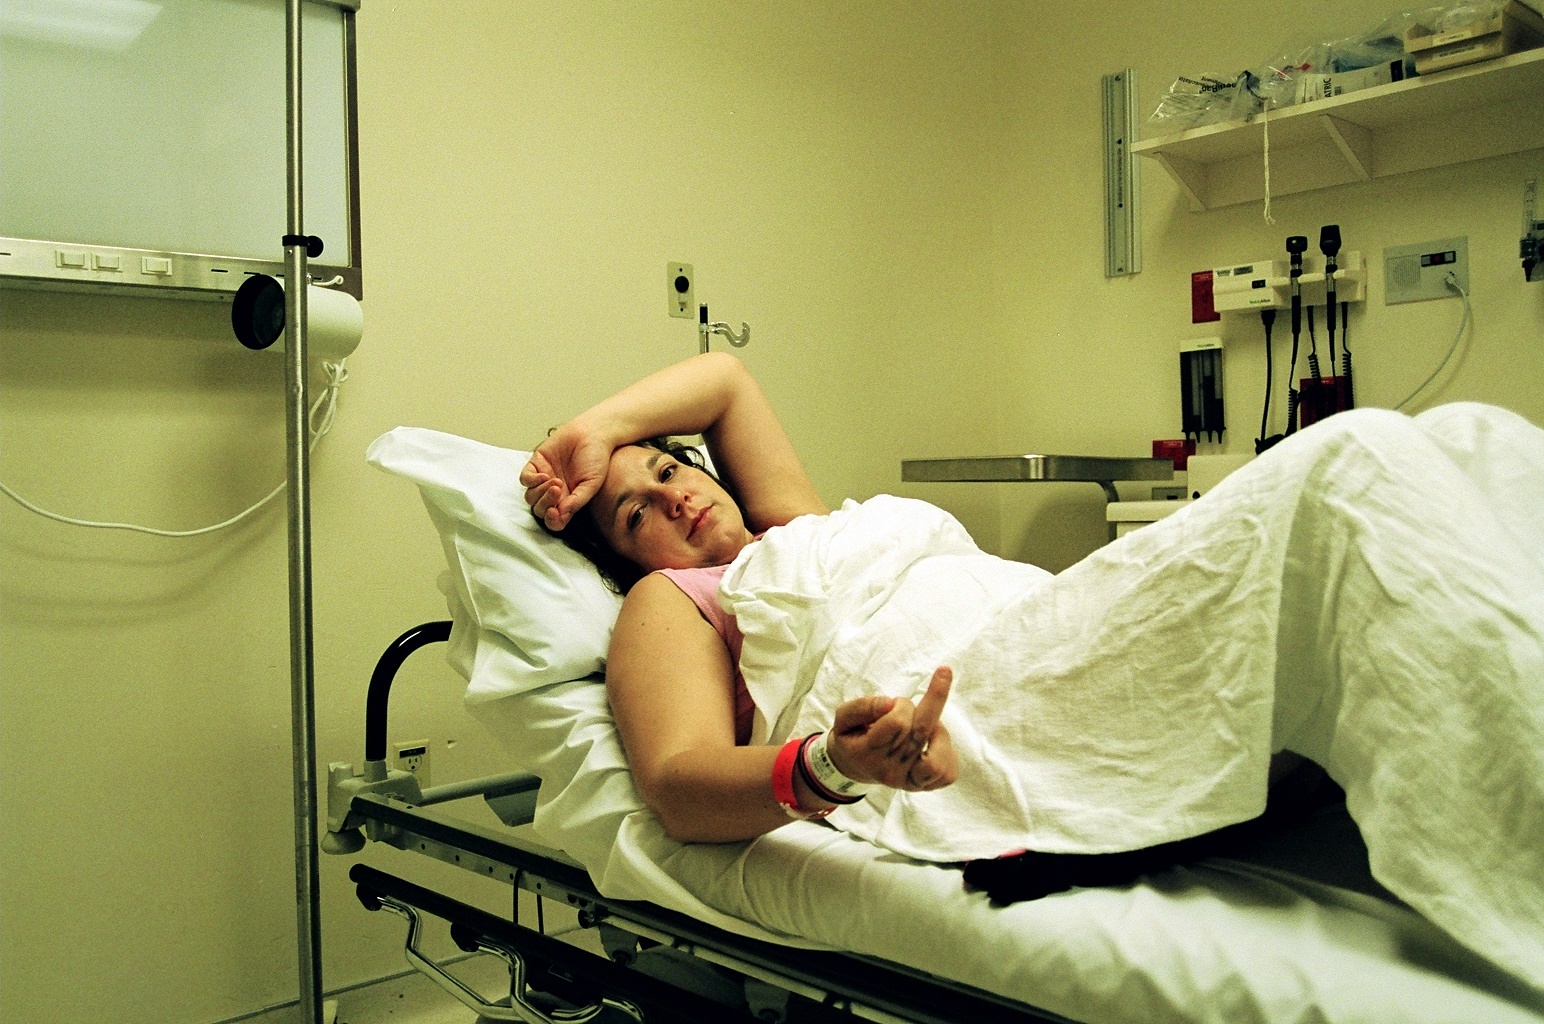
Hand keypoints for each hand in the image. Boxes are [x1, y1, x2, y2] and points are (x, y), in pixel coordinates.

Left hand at [519, 420, 613, 529]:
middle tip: (558, 490)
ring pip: (531, 497)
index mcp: (568, 501)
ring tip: (555, 481)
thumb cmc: (596, 458)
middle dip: (546, 504)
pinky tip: (545, 475)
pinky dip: (532, 480)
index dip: (552, 521)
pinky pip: (525, 479)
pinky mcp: (536, 464)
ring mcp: (544, 479)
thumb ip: (577, 501)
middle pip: (540, 509)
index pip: (555, 520)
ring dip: (540, 493)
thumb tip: (562, 514)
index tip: (556, 514)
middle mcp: (555, 493)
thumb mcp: (592, 484)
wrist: (592, 433)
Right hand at [826, 667, 956, 791]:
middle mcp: (890, 770)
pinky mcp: (925, 787)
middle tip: (944, 673)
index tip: (894, 702)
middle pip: (923, 730)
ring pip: (939, 751)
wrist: (853, 767)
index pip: (898, 722)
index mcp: (868, 752)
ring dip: (938, 730)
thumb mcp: (843, 718)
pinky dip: (947, 751)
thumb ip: (862, 707)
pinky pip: (949, 772)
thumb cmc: (852, 737)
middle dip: (934, 698)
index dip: (901, 705)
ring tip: (925, 724)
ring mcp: (909, 782)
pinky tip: (934, 741)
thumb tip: (889, 704)